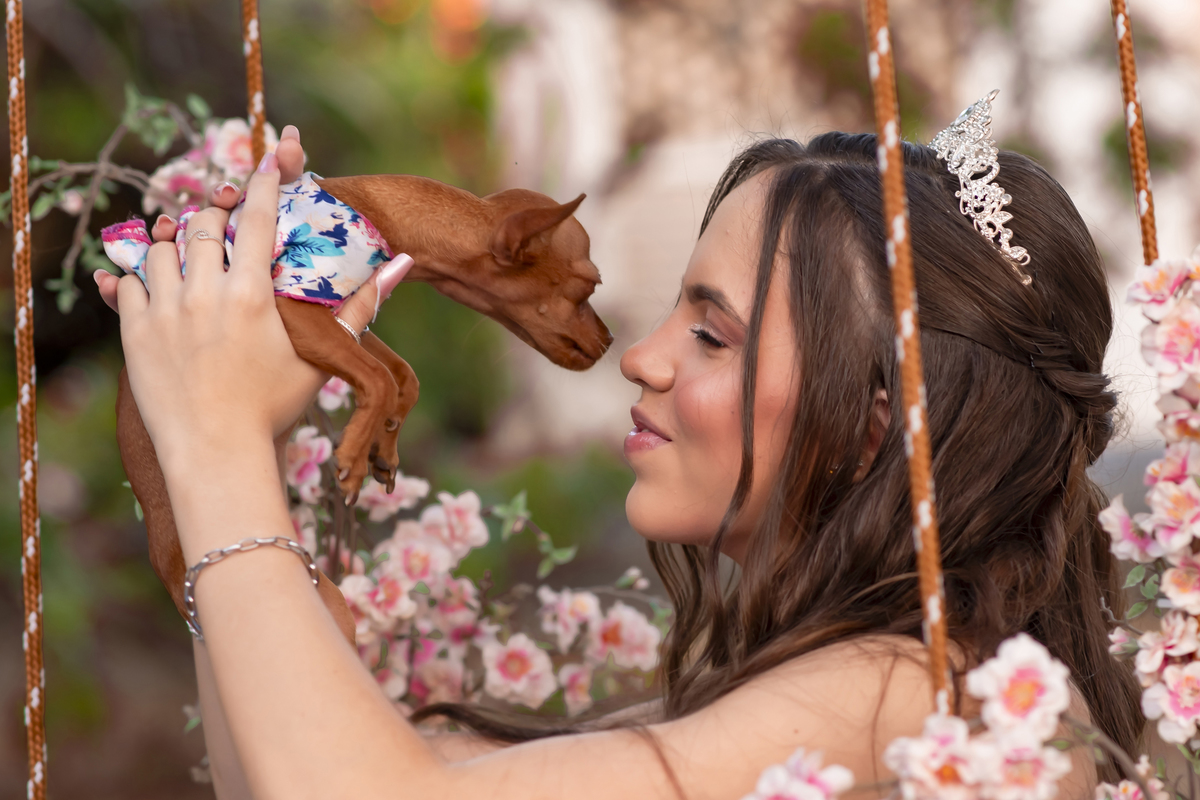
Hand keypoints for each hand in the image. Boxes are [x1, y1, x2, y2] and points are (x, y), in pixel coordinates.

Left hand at [113, 126, 410, 476]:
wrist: (217, 452)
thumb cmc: (275, 408)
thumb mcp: (322, 356)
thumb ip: (359, 307)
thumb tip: (401, 265)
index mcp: (253, 293)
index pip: (256, 218)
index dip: (263, 183)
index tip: (266, 164)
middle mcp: (205, 292)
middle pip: (202, 223)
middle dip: (215, 213)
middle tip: (224, 218)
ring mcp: (165, 310)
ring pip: (160, 247)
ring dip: (173, 241)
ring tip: (188, 253)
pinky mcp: (134, 331)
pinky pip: (127, 283)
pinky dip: (136, 275)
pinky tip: (150, 283)